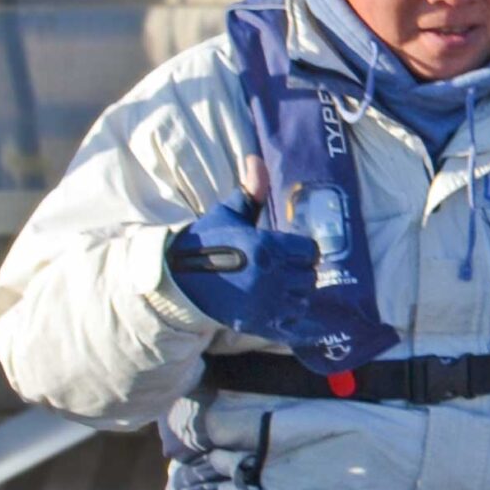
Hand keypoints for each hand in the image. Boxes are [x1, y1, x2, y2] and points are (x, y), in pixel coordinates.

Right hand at [165, 182, 323, 346]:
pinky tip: (294, 317)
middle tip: (285, 270)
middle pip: (309, 277)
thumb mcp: (228, 214)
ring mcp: (267, 302)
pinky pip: (296, 329)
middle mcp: (272, 276)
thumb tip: (256, 160)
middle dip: (300, 272)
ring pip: (303, 300)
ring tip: (279, 289)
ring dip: (295, 295)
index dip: (304, 251)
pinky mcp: (260, 323)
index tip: (293, 252)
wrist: (179, 275)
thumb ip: (250, 192)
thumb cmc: (207, 241)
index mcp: (267, 246)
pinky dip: (298, 323)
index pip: (310, 251)